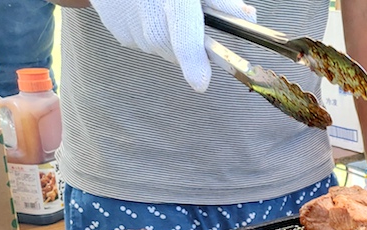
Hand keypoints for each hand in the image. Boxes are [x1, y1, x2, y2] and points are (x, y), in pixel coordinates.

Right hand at [87, 0, 256, 91]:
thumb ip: (221, 2)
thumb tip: (249, 19)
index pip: (183, 36)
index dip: (193, 62)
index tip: (201, 83)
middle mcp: (147, 11)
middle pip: (173, 49)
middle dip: (186, 44)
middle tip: (189, 22)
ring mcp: (128, 22)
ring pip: (157, 48)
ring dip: (167, 37)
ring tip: (164, 10)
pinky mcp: (117, 28)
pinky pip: (140, 41)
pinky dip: (148, 32)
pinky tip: (147, 10)